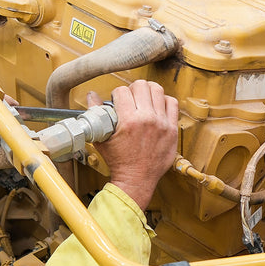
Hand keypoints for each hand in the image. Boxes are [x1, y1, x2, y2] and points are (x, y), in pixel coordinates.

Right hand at [100, 80, 178, 208]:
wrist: (136, 180)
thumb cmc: (119, 162)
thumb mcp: (102, 138)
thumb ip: (96, 114)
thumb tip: (92, 96)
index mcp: (129, 121)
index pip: (122, 91)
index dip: (117, 94)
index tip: (117, 101)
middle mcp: (147, 119)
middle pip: (141, 85)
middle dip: (133, 89)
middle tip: (131, 98)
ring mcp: (162, 124)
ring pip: (158, 90)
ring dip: (148, 92)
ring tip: (144, 100)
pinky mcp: (172, 129)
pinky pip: (172, 104)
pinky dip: (164, 101)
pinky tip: (157, 107)